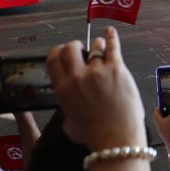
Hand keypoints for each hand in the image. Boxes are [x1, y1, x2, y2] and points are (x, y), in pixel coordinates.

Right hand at [46, 26, 144, 148]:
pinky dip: (111, 37)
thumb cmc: (94, 135)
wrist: (116, 138)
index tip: (62, 52)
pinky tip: (110, 32)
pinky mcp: (117, 69)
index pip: (52, 59)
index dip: (57, 52)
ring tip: (99, 47)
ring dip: (96, 46)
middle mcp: (78, 77)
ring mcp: (98, 71)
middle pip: (70, 48)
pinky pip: (112, 47)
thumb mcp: (69, 124)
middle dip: (74, 46)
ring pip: (93, 46)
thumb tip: (71, 108)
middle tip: (80, 49)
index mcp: (63, 90)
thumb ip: (67, 110)